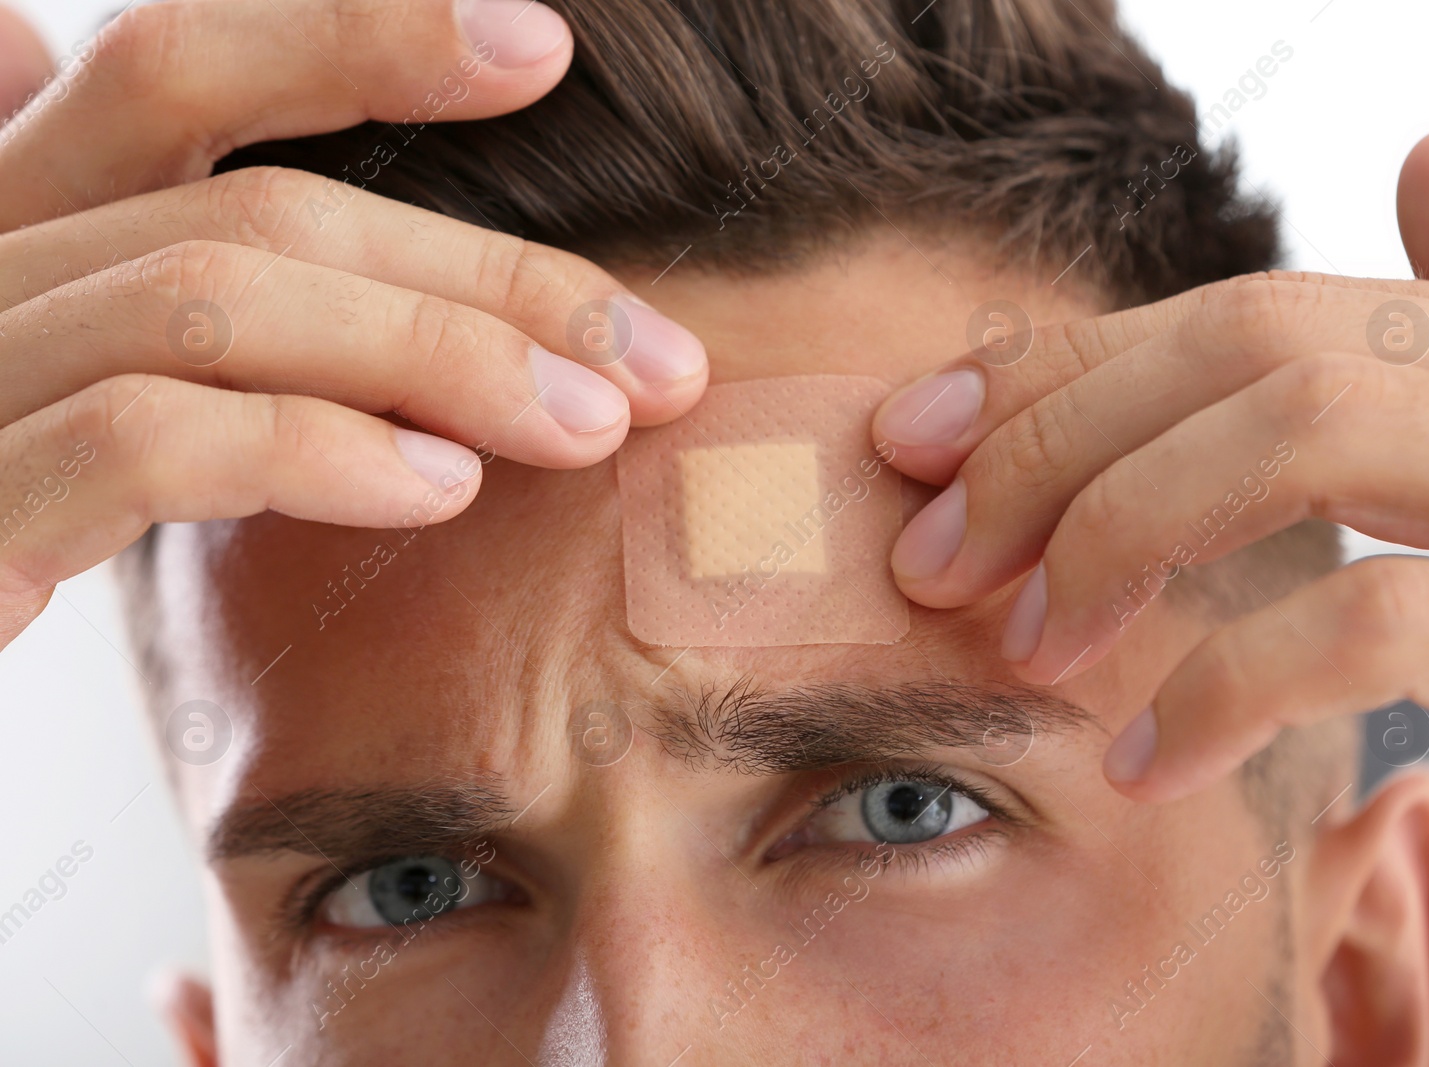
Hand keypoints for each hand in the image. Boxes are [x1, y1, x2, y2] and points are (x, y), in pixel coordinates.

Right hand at [0, 0, 708, 648]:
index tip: (543, 48)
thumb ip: (138, 258)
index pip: (184, 66)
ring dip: (437, 357)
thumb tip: (22, 34)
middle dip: (487, 274)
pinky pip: (148, 436)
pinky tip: (438, 490)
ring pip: (217, 297)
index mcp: (14, 216)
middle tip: (654, 357)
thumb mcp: (78, 372)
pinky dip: (315, 448)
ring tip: (583, 428)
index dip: (363, 35)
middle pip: (257, 201)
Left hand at [872, 134, 1428, 801]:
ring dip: (1123, 534)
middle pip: (1263, 345)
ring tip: (1026, 645)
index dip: (1071, 363)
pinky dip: (1238, 685)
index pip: (1259, 308)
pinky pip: (1399, 624)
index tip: (919, 439)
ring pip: (1319, 432)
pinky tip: (1152, 757)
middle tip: (934, 558)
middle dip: (1059, 442)